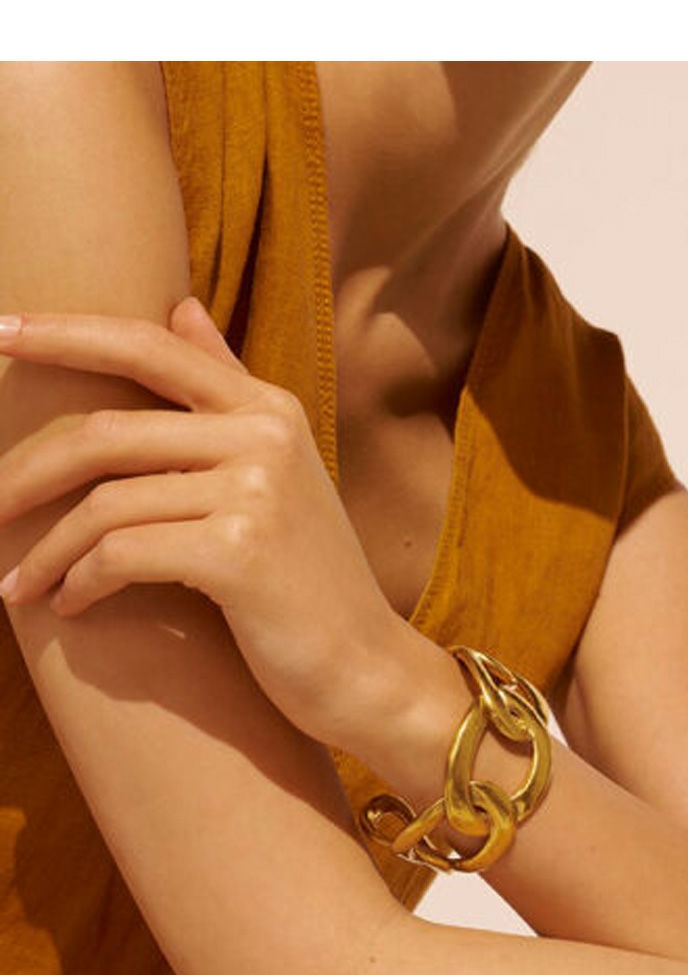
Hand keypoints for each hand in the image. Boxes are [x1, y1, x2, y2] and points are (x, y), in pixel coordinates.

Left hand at [0, 299, 406, 750]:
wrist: (367, 669)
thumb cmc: (309, 581)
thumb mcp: (279, 472)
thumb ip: (228, 388)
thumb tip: (181, 305)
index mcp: (268, 408)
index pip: (147, 345)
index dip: (63, 334)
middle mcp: (264, 437)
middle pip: (105, 432)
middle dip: (25, 475)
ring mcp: (255, 492)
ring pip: (104, 503)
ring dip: (45, 551)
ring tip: (18, 585)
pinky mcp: (238, 553)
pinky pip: (121, 554)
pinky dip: (82, 583)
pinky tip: (72, 606)